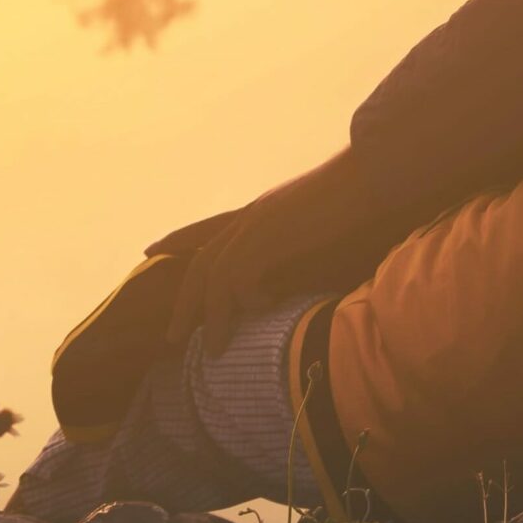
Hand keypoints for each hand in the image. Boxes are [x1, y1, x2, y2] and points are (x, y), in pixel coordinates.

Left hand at [156, 147, 395, 348]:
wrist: (371, 173)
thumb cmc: (355, 199)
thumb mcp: (314, 227)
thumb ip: (294, 249)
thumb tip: (286, 281)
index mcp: (259, 210)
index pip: (207, 228)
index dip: (178, 239)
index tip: (150, 251)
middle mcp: (252, 215)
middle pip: (202, 260)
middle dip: (185, 301)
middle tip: (173, 338)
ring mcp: (259, 223)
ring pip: (215, 274)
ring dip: (211, 314)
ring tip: (214, 349)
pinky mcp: (271, 234)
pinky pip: (241, 276)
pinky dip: (246, 298)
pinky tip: (262, 308)